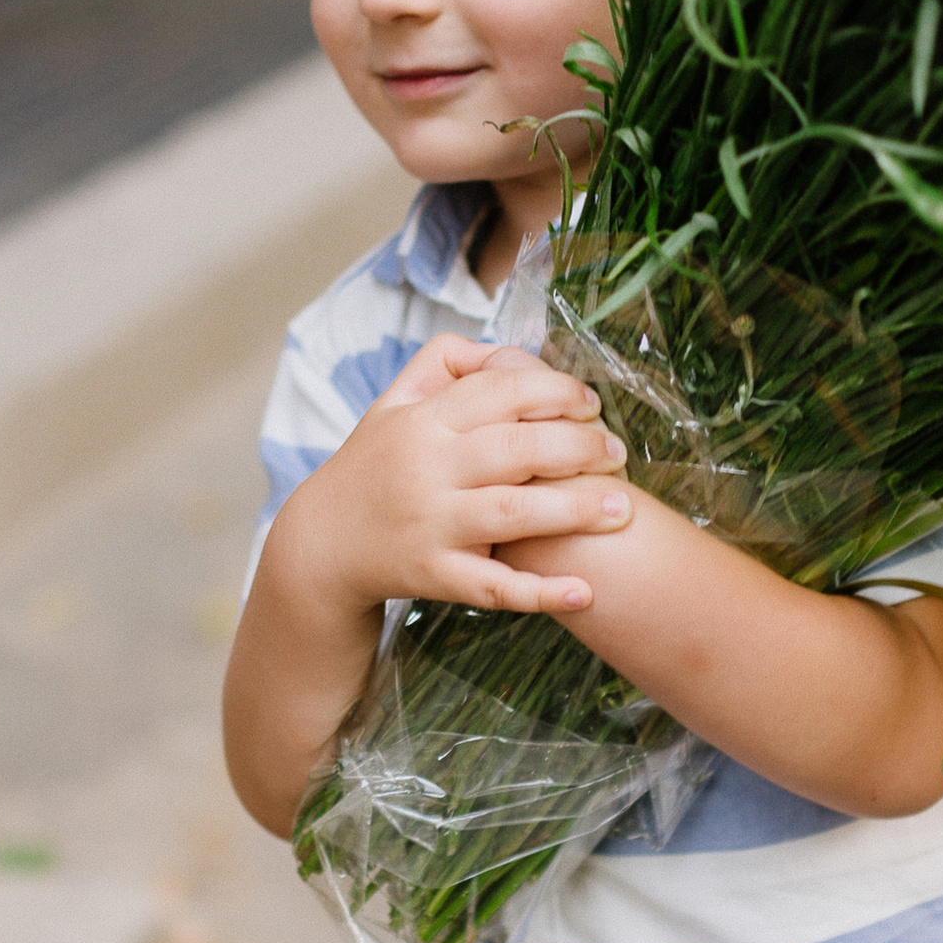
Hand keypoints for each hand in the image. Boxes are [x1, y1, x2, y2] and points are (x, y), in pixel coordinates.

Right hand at [270, 335, 633, 621]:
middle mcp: (427, 470)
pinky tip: (584, 592)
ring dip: (574, 511)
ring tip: (622, 508)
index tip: (590, 403)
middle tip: (618, 453)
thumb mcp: (393, 403)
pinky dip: (539, 593)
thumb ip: (445, 363)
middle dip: (579, 448)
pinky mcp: (434, 576)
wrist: (320, 546)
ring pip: (513, 515)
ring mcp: (431, 526)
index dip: (555, 391)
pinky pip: (492, 587)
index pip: (500, 391)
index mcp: (423, 421)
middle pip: (516, 450)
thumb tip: (505, 349)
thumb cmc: (372, 467)